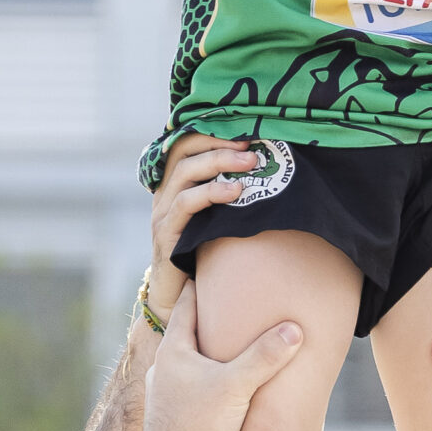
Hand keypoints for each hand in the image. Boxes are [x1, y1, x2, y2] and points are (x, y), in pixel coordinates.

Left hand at [138, 292, 301, 430]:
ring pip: (186, 361)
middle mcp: (163, 368)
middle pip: (185, 332)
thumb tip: (294, 330)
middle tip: (225, 301)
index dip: (198, 285)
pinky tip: (218, 387)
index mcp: (174, 350)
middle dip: (205, 318)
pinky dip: (203, 377)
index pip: (185, 305)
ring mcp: (163, 392)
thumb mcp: (238, 386)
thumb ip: (266, 356)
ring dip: (204, 351)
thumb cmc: (198, 427)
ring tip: (225, 345)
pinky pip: (188, 385)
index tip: (207, 267)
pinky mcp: (170, 415)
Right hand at [151, 133, 262, 294]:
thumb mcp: (216, 219)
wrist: (179, 299)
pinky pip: (186, 205)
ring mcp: (162, 214)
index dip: (211, 134)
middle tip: (252, 146)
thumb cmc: (204, 255)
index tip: (245, 131)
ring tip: (251, 162)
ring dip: (219, 162)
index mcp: (173, 186)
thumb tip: (269, 170)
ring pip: (185, 173)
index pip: (184, 144)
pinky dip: (211, 192)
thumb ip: (229, 195)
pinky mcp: (166, 235)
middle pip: (183, 153)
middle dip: (219, 144)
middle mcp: (164, 195)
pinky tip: (236, 191)